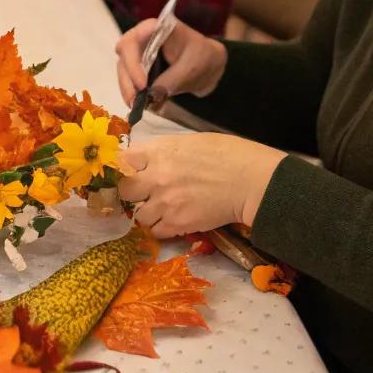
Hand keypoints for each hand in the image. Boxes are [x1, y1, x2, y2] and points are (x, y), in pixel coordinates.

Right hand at [116, 17, 226, 104]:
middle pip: (124, 56)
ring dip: (127, 88)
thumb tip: (152, 95)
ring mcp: (139, 52)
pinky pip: (129, 78)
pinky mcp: (139, 67)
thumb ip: (173, 79)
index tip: (142, 84)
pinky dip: (131, 92)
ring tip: (135, 105)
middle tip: (135, 100)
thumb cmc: (202, 56)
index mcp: (155, 28)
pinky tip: (137, 104)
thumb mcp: (193, 67)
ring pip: (124, 69)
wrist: (207, 64)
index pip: (132, 41)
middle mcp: (142, 38)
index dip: (132, 62)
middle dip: (127, 79)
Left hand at [117, 133, 282, 236]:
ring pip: (139, 216)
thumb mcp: (189, 141)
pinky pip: (157, 231)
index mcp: (159, 152)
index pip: (122, 161)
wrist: (249, 181)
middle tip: (145, 193)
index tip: (131, 171)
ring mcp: (165, 203)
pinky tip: (175, 220)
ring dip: (149, 213)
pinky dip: (163, 228)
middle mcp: (156, 178)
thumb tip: (148, 160)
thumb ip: (164, 151)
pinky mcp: (178, 224)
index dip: (125, 167)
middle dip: (133, 192)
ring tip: (164, 209)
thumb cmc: (226, 154)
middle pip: (124, 191)